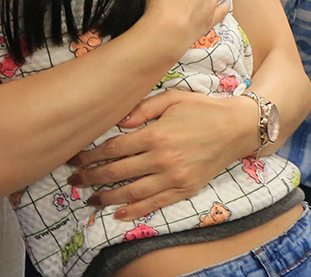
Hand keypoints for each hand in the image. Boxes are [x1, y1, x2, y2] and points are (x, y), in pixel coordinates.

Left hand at [67, 91, 258, 219]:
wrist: (237, 128)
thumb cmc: (202, 109)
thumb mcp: (172, 98)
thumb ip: (143, 107)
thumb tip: (119, 121)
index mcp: (156, 134)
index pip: (114, 149)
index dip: (91, 156)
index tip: (75, 159)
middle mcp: (163, 158)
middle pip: (118, 172)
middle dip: (92, 177)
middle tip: (73, 181)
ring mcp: (174, 177)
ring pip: (133, 191)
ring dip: (108, 197)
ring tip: (90, 199)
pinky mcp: (185, 189)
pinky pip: (156, 203)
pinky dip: (136, 210)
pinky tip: (119, 214)